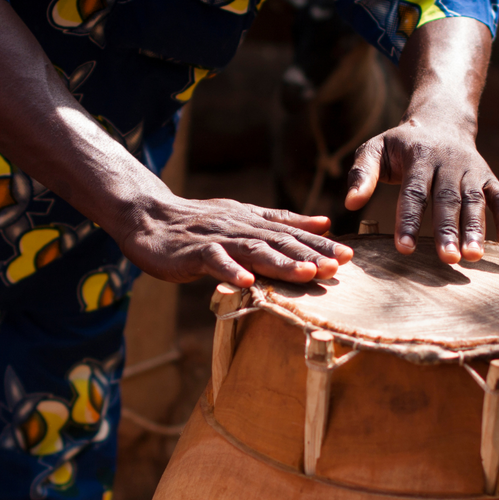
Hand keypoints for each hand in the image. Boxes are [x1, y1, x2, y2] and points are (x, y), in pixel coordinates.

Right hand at [115, 196, 353, 287]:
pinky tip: (247, 282)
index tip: (349, 255)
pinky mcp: (193, 252)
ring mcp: (217, 239)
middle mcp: (240, 227)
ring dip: (280, 262)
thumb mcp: (244, 217)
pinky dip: (230, 271)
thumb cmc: (199, 222)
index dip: (320, 244)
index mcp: (254, 221)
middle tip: (337, 266)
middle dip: (309, 254)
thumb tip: (325, 221)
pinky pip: (214, 261)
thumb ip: (283, 221)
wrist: (149, 217)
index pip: (292, 233)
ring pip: (253, 250)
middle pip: (279, 241)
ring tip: (305, 274)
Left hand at [344, 122, 498, 263]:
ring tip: (473, 257)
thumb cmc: (401, 145)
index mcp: (419, 156)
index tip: (404, 248)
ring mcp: (472, 171)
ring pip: (476, 201)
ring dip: (476, 229)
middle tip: (448, 259)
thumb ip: (361, 174)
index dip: (408, 220)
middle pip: (448, 200)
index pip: (413, 191)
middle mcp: (449, 163)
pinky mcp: (489, 178)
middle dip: (448, 230)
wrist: (441, 121)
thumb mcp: (375, 148)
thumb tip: (350, 203)